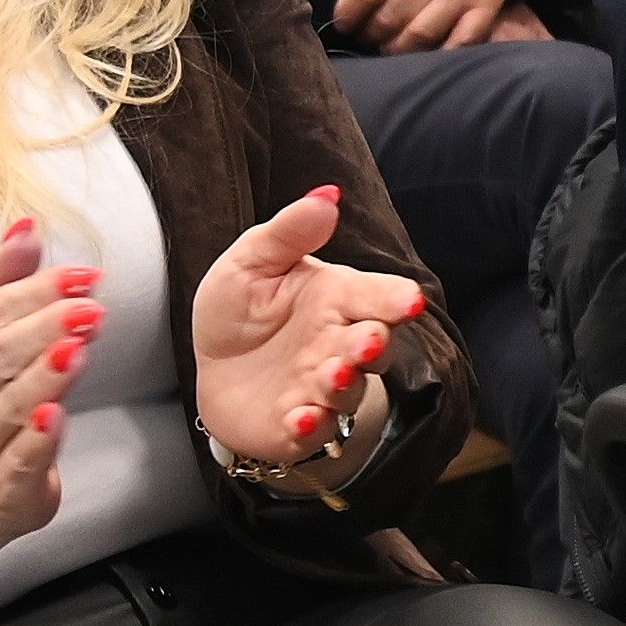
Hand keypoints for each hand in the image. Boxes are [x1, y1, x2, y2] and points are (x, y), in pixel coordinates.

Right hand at [0, 218, 90, 587]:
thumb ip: (4, 282)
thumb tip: (25, 223)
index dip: (35, 291)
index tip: (84, 274)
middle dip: (43, 326)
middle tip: (90, 305)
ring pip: (8, 403)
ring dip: (44, 374)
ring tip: (80, 346)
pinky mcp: (4, 485)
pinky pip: (20, 458)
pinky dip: (38, 437)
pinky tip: (58, 415)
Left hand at [194, 182, 427, 471]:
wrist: (215, 369)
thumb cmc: (242, 310)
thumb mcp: (251, 262)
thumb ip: (289, 232)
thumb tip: (327, 195)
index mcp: (337, 298)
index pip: (378, 296)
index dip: (396, 299)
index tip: (409, 300)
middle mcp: (339, 344)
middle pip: (373, 346)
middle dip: (373, 345)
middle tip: (368, 339)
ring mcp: (322, 387)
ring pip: (349, 389)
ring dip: (344, 383)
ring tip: (332, 373)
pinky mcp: (299, 426)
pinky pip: (314, 431)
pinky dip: (312, 426)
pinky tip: (303, 418)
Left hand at [303, 0, 514, 50]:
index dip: (347, 12)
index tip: (342, 19)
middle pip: (389, 18)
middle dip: (368, 32)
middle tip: (362, 33)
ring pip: (419, 35)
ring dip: (395, 47)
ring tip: (385, 45)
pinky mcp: (486, 5)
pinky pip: (459, 42)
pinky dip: (438, 54)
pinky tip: (421, 53)